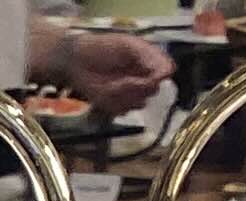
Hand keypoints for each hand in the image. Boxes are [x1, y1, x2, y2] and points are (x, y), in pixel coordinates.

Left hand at [54, 30, 176, 111]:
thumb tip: (167, 72)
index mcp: (150, 62)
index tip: (149, 75)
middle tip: (123, 78)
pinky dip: (113, 102)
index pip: (166, 72)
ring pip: (139, 102)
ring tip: (111, 82)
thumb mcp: (129, 45)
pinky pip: (123, 110)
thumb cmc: (103, 48)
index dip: (158, 76)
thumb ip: (149, 57)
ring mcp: (131, 94)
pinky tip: (105, 91)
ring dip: (124, 94)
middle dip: (138, 85)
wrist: (77, 61)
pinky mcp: (116, 106)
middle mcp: (144, 79)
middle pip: (153, 90)